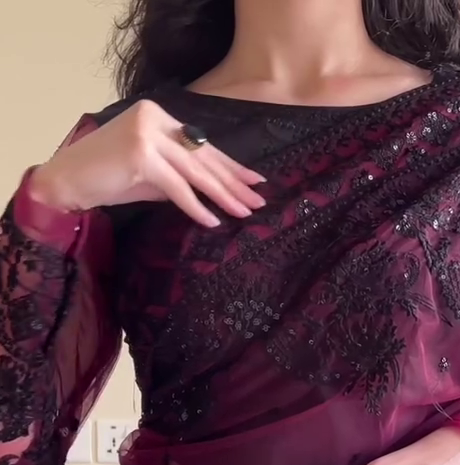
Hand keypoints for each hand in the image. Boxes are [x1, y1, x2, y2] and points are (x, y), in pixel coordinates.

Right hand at [27, 100, 265, 228]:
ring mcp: (148, 135)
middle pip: (203, 157)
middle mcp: (155, 119)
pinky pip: (177, 188)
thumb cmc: (106, 178)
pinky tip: (213, 221)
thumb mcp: (150, 173)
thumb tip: (211, 189)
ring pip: (195, 172)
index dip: (230, 165)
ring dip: (222, 195)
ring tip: (244, 212)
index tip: (254, 180)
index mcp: (158, 116)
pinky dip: (196, 207)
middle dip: (233, 182)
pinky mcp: (141, 157)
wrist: (67, 180)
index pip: (201, 145)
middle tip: (259, 199)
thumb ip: (178, 175)